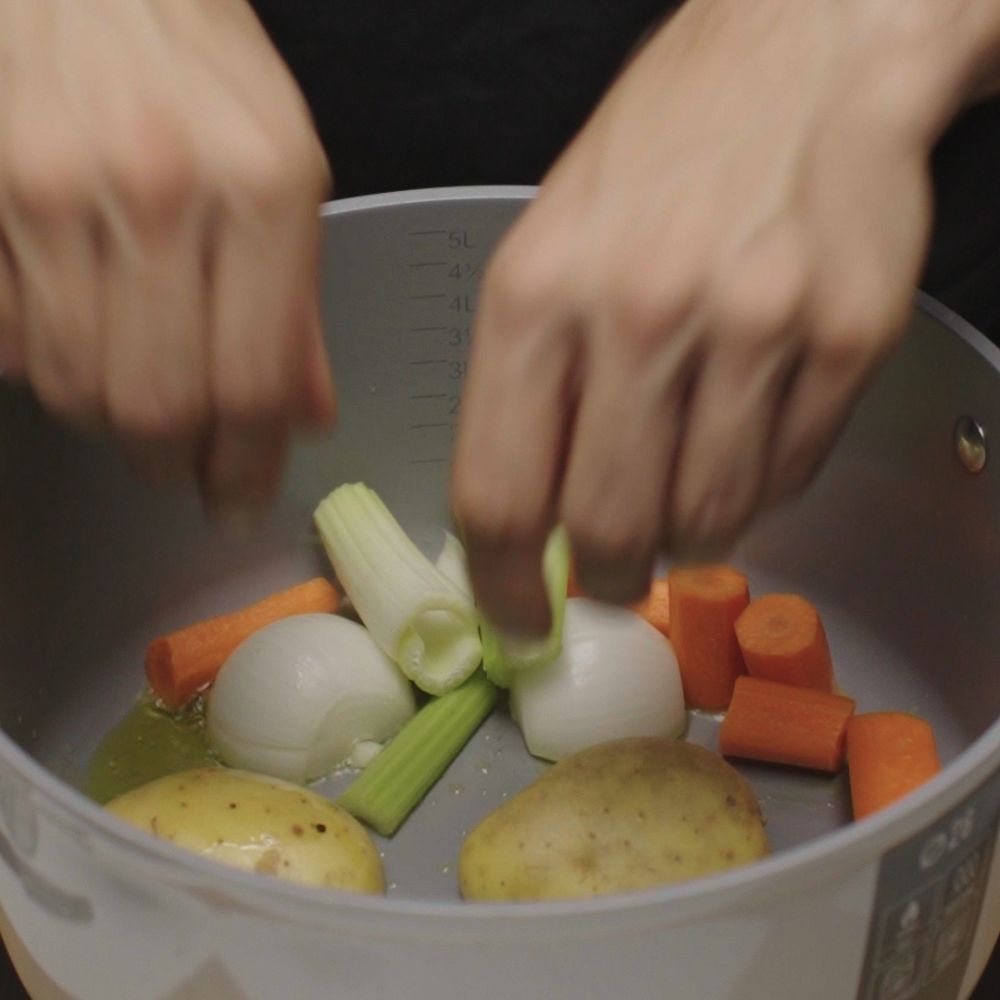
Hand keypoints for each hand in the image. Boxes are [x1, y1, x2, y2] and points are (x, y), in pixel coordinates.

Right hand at [0, 0, 333, 522]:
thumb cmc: (200, 72)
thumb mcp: (284, 174)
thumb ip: (296, 306)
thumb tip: (303, 418)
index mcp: (264, 190)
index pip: (252, 383)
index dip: (243, 467)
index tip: (235, 501)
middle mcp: (161, 191)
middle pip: (154, 404)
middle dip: (168, 460)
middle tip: (178, 464)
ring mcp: (56, 188)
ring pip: (73, 384)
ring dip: (104, 413)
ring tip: (128, 382)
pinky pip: (6, 339)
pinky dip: (38, 358)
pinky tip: (68, 323)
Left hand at [453, 0, 988, 632]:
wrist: (806, 52)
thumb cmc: (662, 156)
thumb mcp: (547, 247)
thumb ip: (529, 386)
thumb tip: (528, 518)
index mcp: (535, 293)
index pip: (499, 492)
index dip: (502, 585)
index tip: (517, 620)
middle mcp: (638, 311)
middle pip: (606, 529)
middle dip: (605, 578)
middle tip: (610, 575)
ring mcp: (752, 325)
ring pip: (707, 519)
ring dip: (687, 536)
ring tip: (682, 496)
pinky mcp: (848, 336)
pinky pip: (790, 476)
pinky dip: (759, 488)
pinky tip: (745, 437)